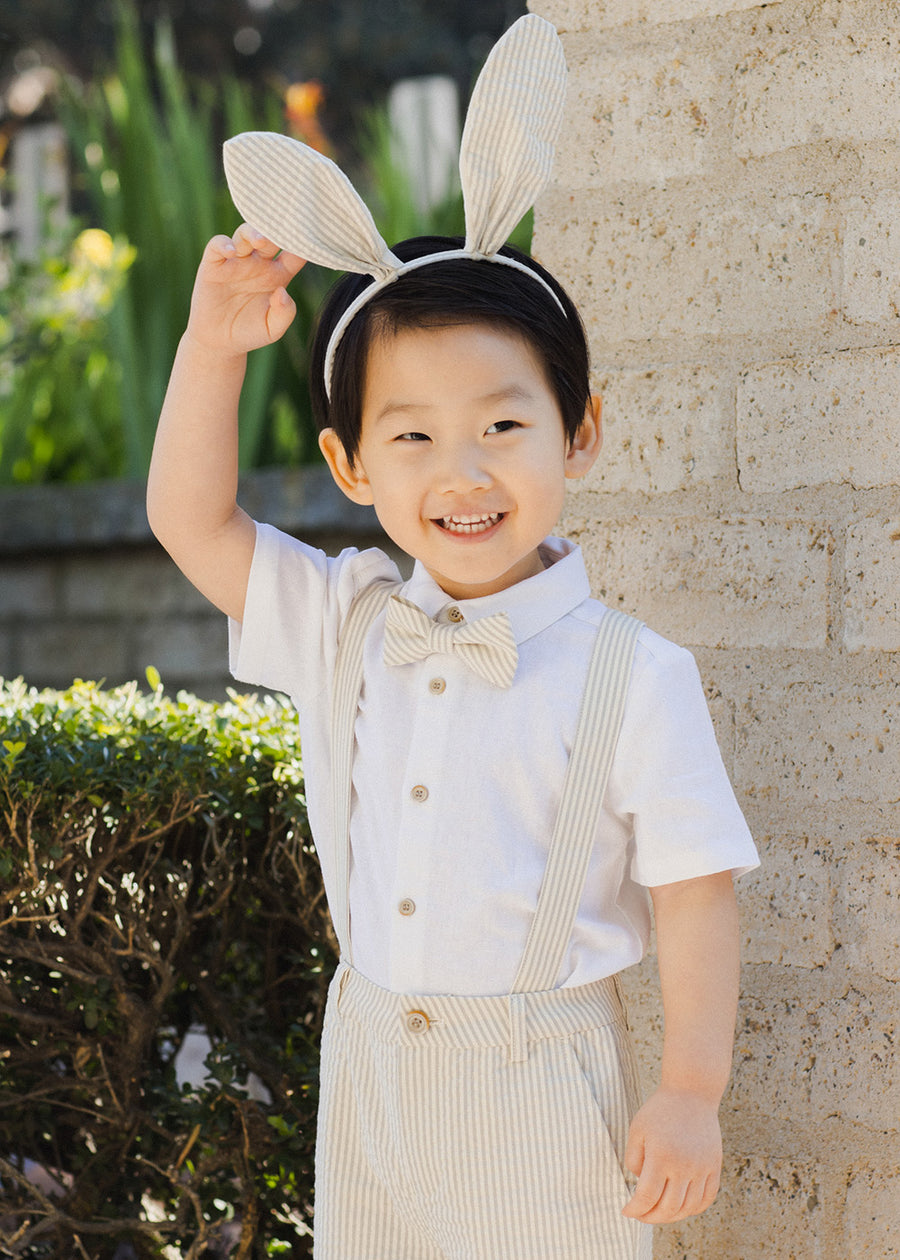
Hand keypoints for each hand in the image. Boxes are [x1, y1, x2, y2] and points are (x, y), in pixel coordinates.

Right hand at [185, 224, 305, 356]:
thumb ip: (284, 313)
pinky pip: (218, 245)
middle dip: (277, 231)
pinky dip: (223, 244)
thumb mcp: (273, 329)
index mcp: (278, 275)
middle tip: (284, 232)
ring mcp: (236, 261)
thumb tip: (282, 291)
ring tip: (260, 240)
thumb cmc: (249, 332)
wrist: (219, 342)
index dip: (302, 245)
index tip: (310, 242)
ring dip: (253, 232)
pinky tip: (230, 252)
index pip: (294, 254)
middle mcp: (259, 263)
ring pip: (245, 235)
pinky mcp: (214, 264)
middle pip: (271, 238)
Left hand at [621, 1087, 722, 1223]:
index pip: (647, 1197)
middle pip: (668, 1208)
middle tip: (640, 1215)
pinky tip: (681, 1207)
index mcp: (661, 1156)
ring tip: (658, 1213)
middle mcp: (684, 1166)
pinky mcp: (714, 1167)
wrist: (692, 1092)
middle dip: (650, 1217)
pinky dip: (693, 1209)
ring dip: (671, 1217)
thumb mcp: (637, 1129)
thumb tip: (639, 1184)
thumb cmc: (660, 1109)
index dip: (635, 1209)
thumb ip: (633, 1159)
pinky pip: (706, 1199)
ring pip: (688, 1208)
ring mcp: (702, 1168)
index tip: (626, 1211)